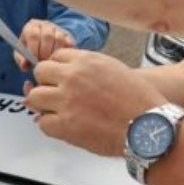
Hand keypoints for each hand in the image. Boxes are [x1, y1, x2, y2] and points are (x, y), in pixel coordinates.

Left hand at [15, 19, 73, 69]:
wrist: (46, 48)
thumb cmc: (32, 51)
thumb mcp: (24, 55)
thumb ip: (22, 60)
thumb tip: (24, 64)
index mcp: (31, 26)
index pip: (33, 34)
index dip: (34, 48)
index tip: (34, 60)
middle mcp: (45, 24)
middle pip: (47, 36)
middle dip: (45, 52)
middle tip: (44, 63)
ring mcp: (58, 29)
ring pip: (59, 38)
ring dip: (55, 53)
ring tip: (51, 62)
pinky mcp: (68, 35)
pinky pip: (68, 43)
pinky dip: (64, 53)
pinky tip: (60, 60)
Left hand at [25, 48, 166, 155]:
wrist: (148, 127)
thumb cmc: (139, 101)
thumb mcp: (114, 69)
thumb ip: (89, 68)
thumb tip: (71, 72)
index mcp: (86, 61)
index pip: (55, 56)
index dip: (57, 69)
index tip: (58, 77)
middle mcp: (73, 76)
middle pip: (40, 73)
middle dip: (46, 83)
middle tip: (57, 94)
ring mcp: (66, 100)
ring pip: (35, 97)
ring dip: (44, 104)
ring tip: (59, 111)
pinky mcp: (65, 124)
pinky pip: (42, 123)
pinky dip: (51, 125)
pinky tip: (65, 126)